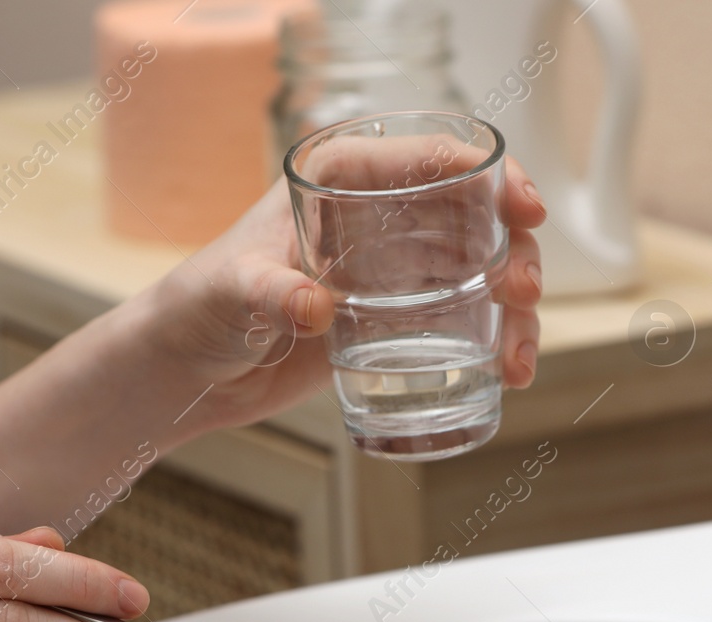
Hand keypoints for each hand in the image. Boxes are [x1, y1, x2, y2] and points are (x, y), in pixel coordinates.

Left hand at [134, 157, 546, 434]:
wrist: (186, 371)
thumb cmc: (197, 309)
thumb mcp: (231, 293)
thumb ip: (271, 293)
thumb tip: (314, 307)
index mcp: (341, 179)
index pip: (434, 160)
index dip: (493, 177)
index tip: (525, 210)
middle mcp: (376, 218)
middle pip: (475, 218)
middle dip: (516, 252)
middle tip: (522, 294)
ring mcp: (391, 270)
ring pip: (480, 272)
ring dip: (515, 308)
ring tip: (518, 358)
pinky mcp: (394, 320)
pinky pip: (462, 319)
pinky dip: (494, 341)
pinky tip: (508, 371)